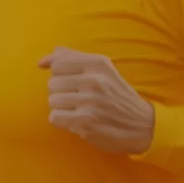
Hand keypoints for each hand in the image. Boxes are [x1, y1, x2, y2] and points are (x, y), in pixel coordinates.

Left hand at [39, 47, 155, 154]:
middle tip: (78, 98)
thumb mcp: (102, 69)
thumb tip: (41, 62)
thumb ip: (72, 59)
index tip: (73, 82)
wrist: (142, 124)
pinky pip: (55, 117)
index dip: (61, 75)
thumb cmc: (116, 94)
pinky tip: (75, 120)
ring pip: (52, 100)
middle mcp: (95, 78)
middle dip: (61, 93)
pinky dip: (62, 121)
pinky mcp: (86, 121)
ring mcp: (90, 100)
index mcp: (98, 62)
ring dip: (62, 108)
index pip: (58, 63)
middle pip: (52, 83)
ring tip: (77, 110)